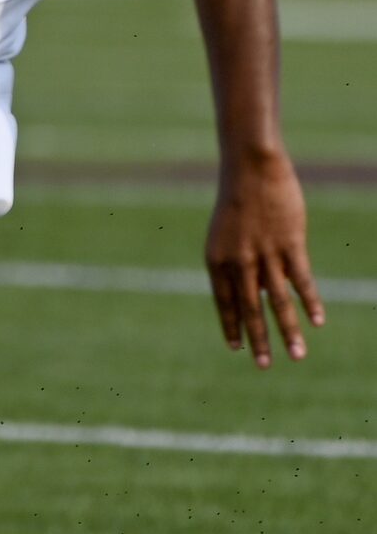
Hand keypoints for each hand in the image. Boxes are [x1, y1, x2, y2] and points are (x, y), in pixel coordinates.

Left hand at [205, 151, 325, 368]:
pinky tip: (317, 322)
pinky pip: (301, 280)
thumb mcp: (226, 234)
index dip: (231, 326)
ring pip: (277, 301)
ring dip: (289, 331)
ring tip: (297, 356)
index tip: (236, 348)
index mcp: (216, 260)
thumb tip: (256, 293)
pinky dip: (310, 302)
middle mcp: (238, 262)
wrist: (250, 167)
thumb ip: (238, 265)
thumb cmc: (238, 200)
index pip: (223, 302)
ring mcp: (265, 254)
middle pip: (250, 309)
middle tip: (265, 366)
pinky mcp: (290, 244)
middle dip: (259, 340)